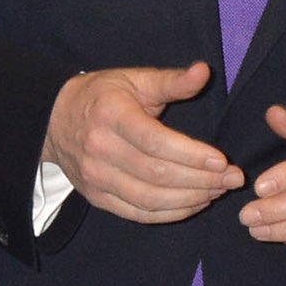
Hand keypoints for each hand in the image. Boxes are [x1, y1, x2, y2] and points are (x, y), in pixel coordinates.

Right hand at [43, 63, 242, 224]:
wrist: (52, 120)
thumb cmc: (101, 96)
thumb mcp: (134, 79)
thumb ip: (171, 81)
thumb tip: (204, 71)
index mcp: (111, 115)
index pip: (155, 142)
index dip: (191, 155)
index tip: (222, 160)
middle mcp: (100, 150)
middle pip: (157, 174)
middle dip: (202, 180)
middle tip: (233, 178)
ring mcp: (96, 178)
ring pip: (150, 199)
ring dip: (191, 199)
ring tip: (219, 190)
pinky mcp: (97, 198)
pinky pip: (139, 214)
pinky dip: (171, 214)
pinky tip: (195, 203)